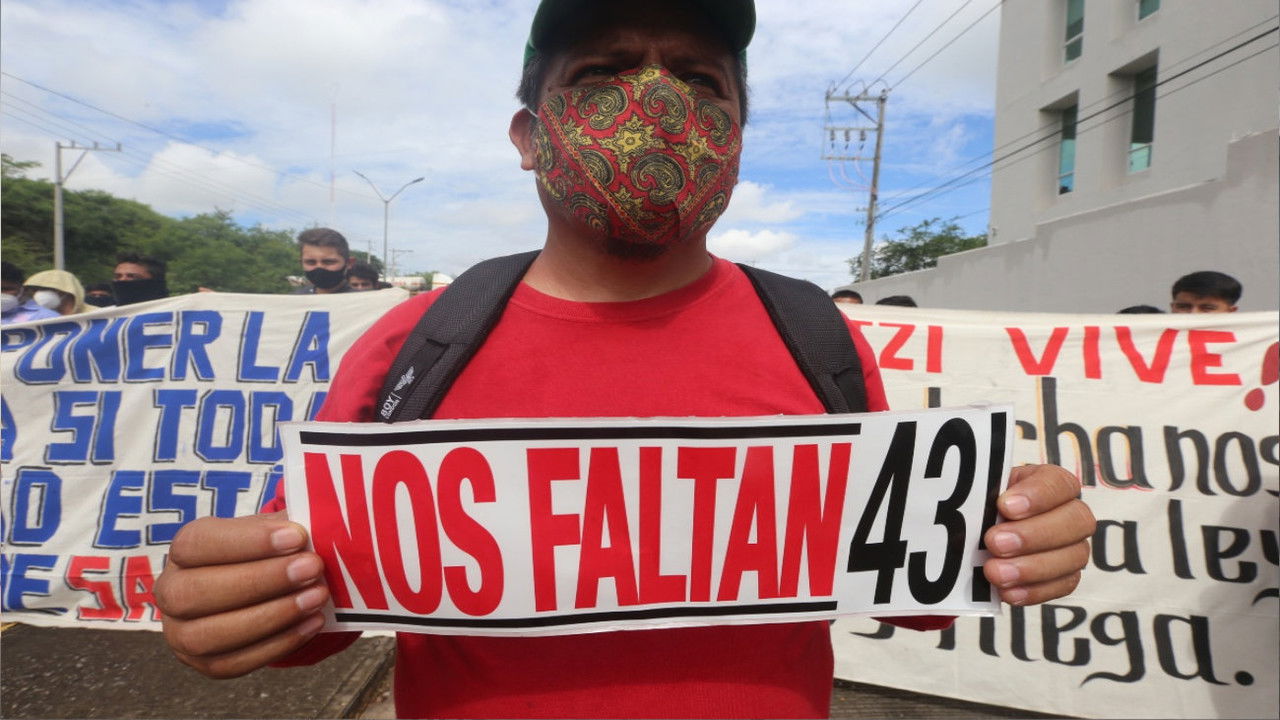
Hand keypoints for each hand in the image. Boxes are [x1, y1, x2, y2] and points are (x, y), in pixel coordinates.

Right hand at [155, 511, 329, 677]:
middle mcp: (171, 592)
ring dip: (270, 616)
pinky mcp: (205, 664)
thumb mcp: (271, 529)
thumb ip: (287, 525)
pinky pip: (234, 663)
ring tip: (315, 598)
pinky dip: (277, 644)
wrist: (260, 588)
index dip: (247, 541)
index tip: (296, 536)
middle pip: (197, 592)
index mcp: (184, 549)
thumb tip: (319, 525)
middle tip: (311, 568)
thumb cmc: (264, 552)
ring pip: (211, 634)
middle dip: (260, 581)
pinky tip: (311, 623)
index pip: (198, 543)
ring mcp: (181, 634)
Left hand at [982, 464, 1094, 605]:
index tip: (1005, 506)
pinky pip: (1063, 585)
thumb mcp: (984, 493)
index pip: (1058, 483)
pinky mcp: (1067, 575)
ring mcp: (1074, 545)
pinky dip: (1034, 591)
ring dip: (1032, 567)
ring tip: (995, 572)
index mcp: (1052, 483)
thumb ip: (984, 496)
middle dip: (1033, 534)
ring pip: (1074, 556)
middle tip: (994, 542)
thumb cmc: (986, 506)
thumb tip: (970, 504)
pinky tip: (1007, 592)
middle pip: (1076, 520)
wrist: (981, 534)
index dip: (1037, 495)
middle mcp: (1071, 512)